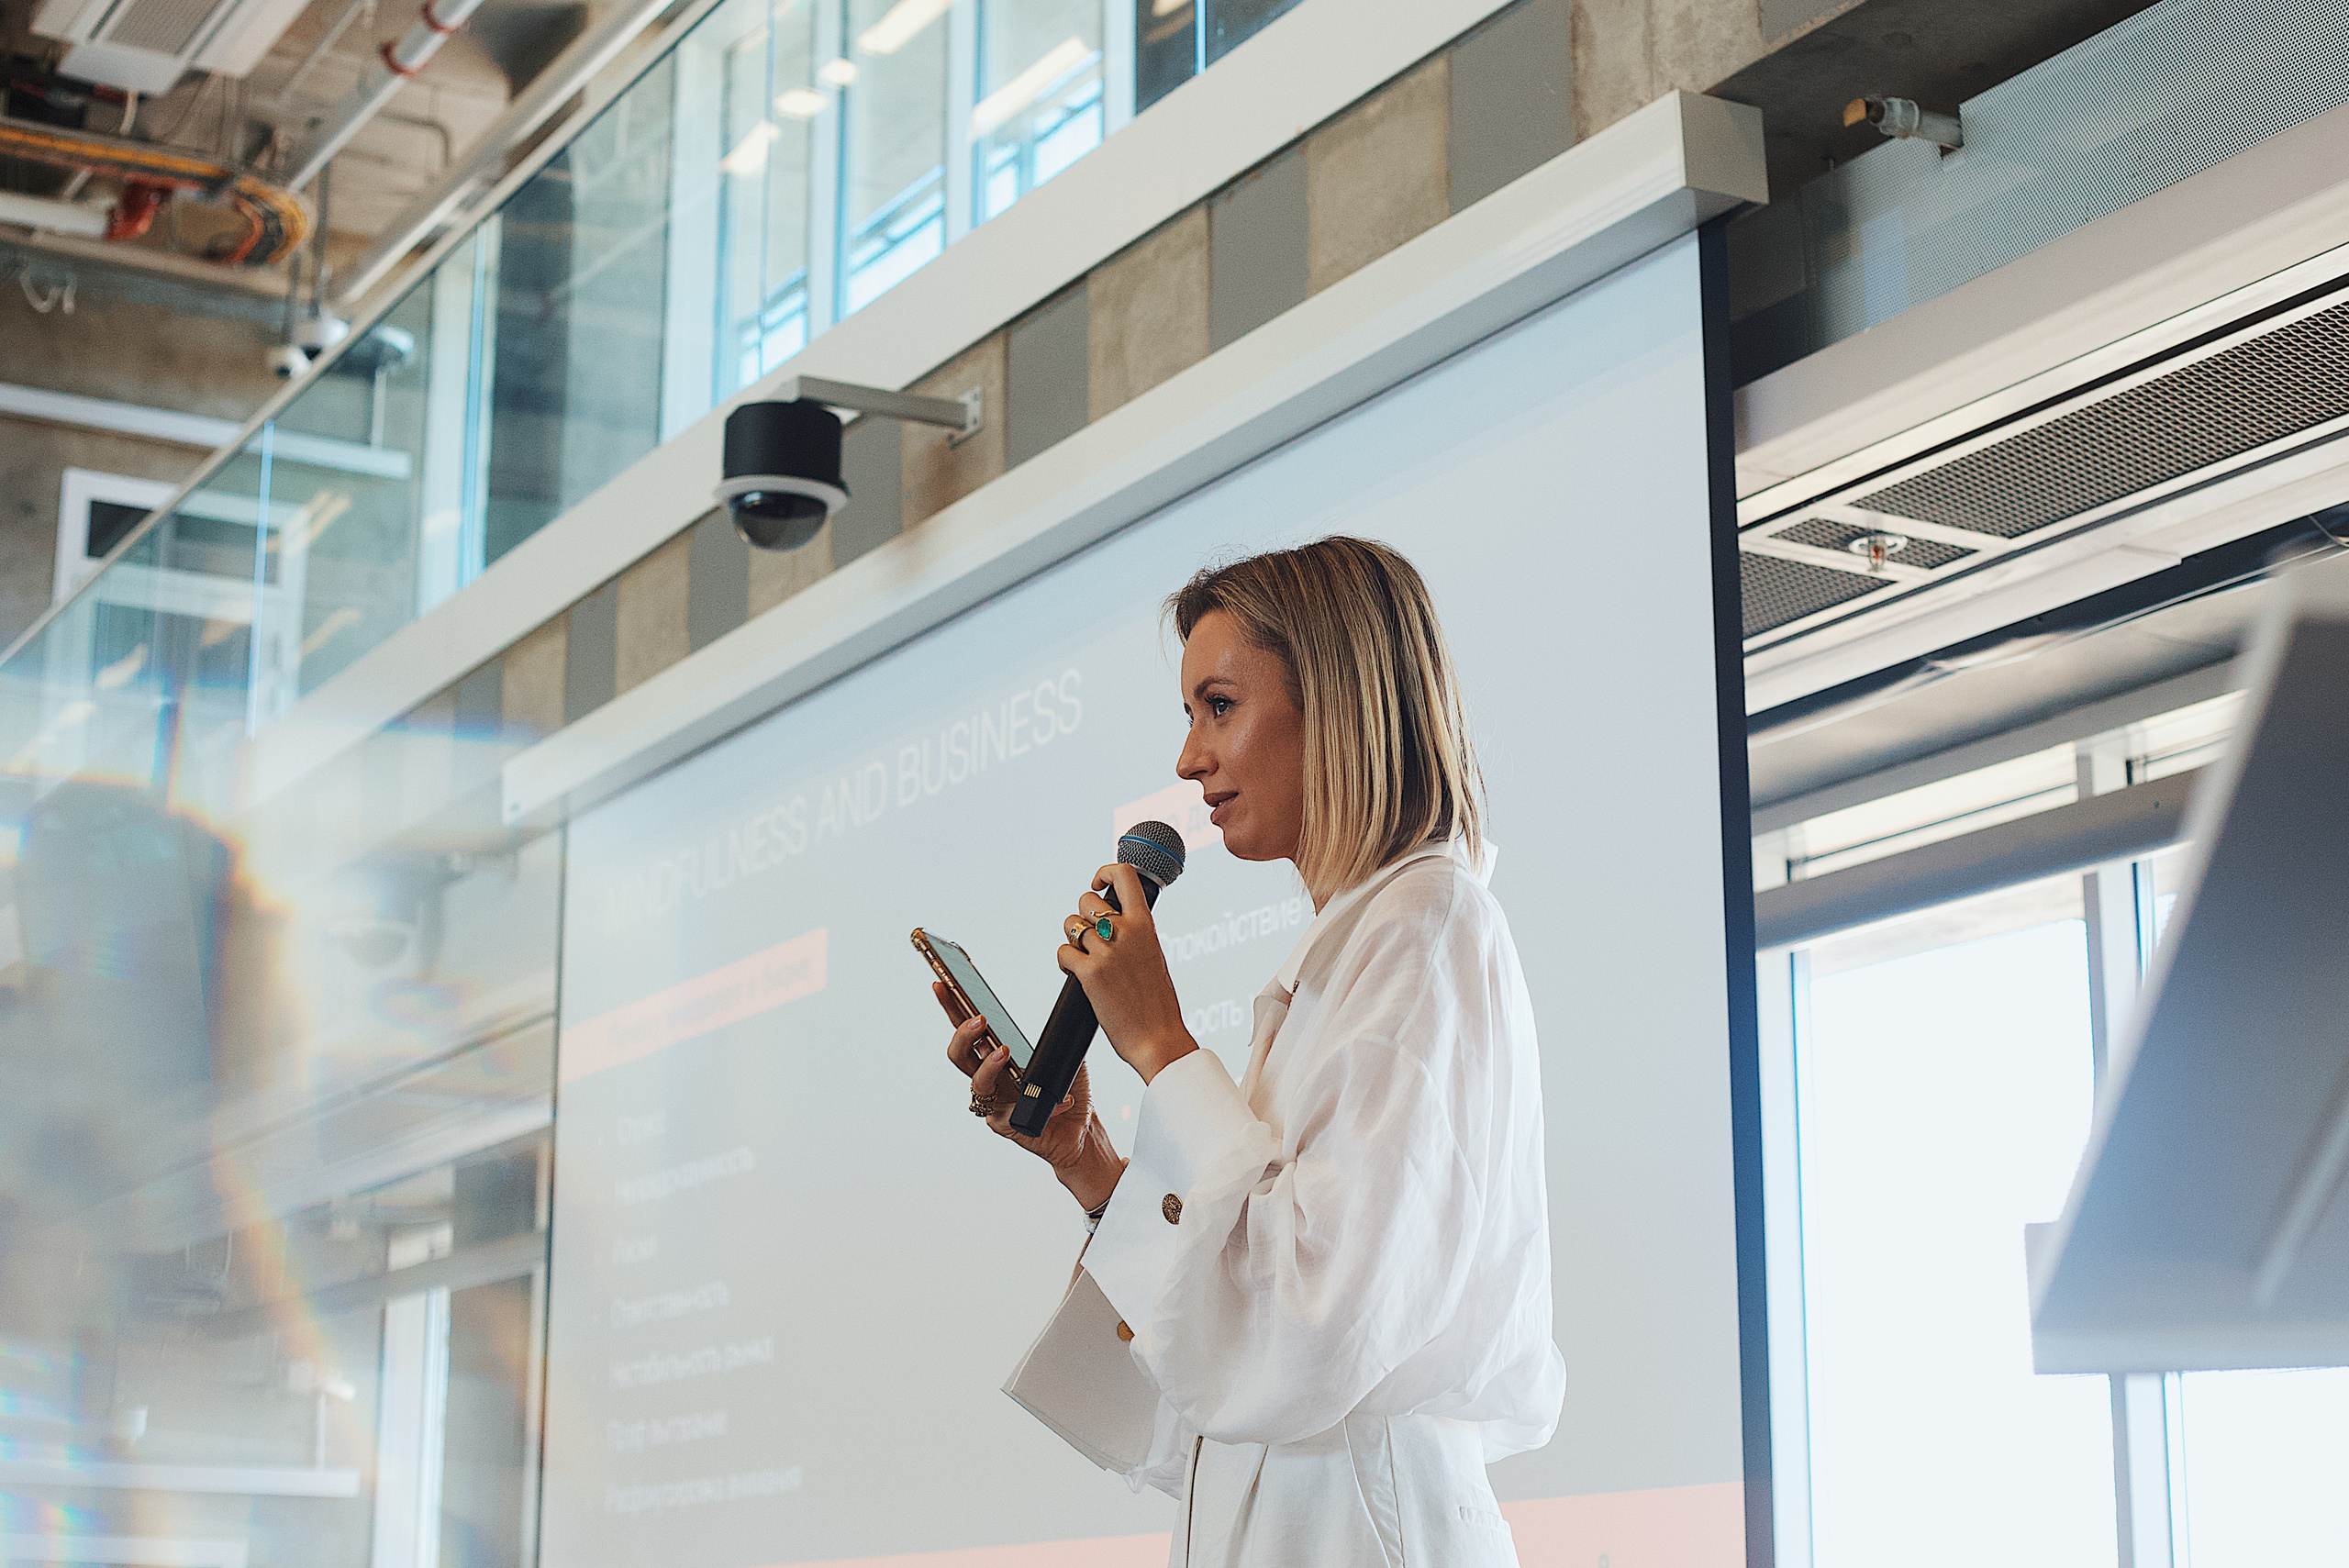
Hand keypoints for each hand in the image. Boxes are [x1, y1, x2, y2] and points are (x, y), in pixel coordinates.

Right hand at [936, 981, 1122, 1212]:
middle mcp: (990, 1080)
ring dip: (988, 1066)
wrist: (1080, 1130)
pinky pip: (1016, 1113)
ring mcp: (995, 1104)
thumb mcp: (1065, 1056)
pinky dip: (1044, 1104)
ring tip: (1004, 1053)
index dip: (951, 1008)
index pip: (969, 1031)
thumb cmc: (1068, 1090)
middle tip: (980, 1020)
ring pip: (977, 1084)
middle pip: (959, 1056)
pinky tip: (1063, 1099)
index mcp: (996, 1058)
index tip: (941, 984)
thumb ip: (1058, 1036)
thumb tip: (1065, 1010)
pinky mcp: (1008, 1127)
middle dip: (964, 1035)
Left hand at [1058, 863, 1197, 1084]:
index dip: (1104, 873)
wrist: (1158, 1038)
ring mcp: (1106, 952)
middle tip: (1089, 938)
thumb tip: (1116, 923)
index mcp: (1146, 925)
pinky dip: (1064, 962)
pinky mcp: (1088, 974)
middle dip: (1081, 917)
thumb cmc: (1157, 1004)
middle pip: (1086, 900)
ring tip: (1082, 958)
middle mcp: (1125, 933)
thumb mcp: (1154, 956)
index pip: (1124, 875)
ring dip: (1071, 940)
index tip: (1098, 885)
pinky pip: (1062, 952)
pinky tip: (1074, 973)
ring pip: (1069, 925)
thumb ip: (1136, 936)